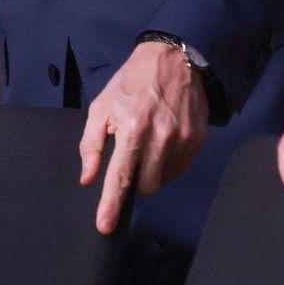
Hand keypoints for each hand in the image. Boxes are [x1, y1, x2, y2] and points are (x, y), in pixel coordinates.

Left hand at [79, 40, 208, 234]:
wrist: (173, 58)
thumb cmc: (132, 82)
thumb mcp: (102, 105)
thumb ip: (92, 144)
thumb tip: (87, 177)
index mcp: (132, 127)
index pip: (120, 176)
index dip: (111, 205)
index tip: (105, 226)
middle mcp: (160, 136)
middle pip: (145, 186)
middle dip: (135, 179)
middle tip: (131, 156)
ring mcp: (181, 139)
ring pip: (162, 179)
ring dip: (152, 171)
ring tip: (148, 143)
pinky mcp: (196, 139)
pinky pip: (178, 169)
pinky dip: (167, 163)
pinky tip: (162, 141)